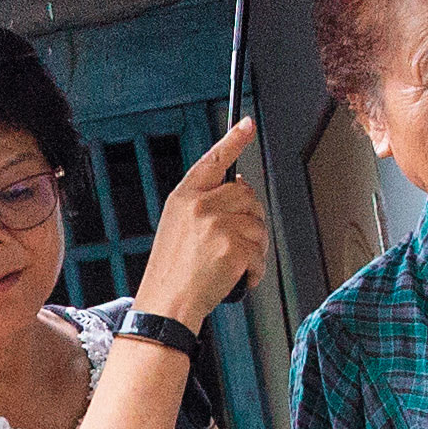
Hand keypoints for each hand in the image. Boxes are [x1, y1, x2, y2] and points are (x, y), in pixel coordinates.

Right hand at [132, 118, 267, 325]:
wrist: (167, 303)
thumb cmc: (172, 272)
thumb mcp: (177, 226)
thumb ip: (204, 205)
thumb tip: (239, 190)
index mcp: (184, 196)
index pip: (213, 160)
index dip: (233, 140)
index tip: (246, 125)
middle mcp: (201, 205)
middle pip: (247, 195)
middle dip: (250, 218)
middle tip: (239, 242)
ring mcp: (217, 225)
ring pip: (258, 224)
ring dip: (256, 248)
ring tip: (235, 265)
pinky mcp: (233, 247)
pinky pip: (260, 254)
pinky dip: (256, 271)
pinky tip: (240, 279)